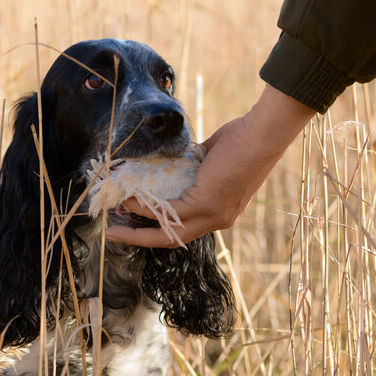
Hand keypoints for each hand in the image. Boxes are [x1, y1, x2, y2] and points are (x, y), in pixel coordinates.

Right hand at [104, 85, 315, 246]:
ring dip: (138, 229)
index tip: (133, 224)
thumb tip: (170, 164)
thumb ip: (192, 169)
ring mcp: (212, 215)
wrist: (262, 135)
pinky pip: (169, 212)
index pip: (184, 229)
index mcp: (220, 212)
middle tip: (113, 234)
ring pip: (168, 232)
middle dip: (140, 239)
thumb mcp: (211, 159)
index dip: (156, 229)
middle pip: (172, 240)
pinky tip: (132, 200)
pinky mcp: (205, 203)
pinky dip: (148, 208)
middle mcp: (217, 220)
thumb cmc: (243, 139)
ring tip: (115, 219)